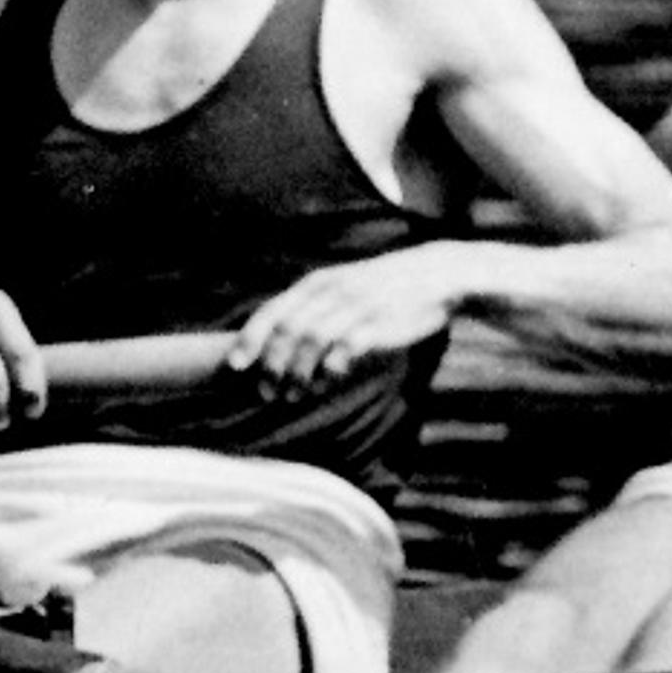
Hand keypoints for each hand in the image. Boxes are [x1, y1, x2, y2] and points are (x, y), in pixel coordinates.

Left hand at [225, 250, 460, 393]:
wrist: (435, 276)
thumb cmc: (384, 288)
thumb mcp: (343, 287)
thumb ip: (314, 308)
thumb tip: (283, 340)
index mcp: (317, 283)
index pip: (273, 311)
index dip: (250, 339)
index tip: (236, 366)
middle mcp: (331, 291)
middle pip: (287, 329)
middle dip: (270, 364)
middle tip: (265, 392)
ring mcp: (354, 305)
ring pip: (312, 340)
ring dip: (297, 373)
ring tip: (292, 396)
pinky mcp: (378, 322)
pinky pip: (345, 348)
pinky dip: (330, 369)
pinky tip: (325, 385)